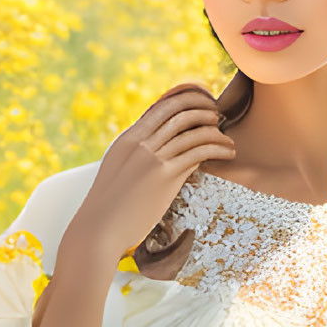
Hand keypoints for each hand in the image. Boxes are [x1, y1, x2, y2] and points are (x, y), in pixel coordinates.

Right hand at [67, 84, 233, 267]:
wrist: (98, 231)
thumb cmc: (109, 208)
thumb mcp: (119, 171)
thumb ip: (137, 155)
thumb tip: (161, 149)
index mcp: (127, 139)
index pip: (162, 104)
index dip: (188, 96)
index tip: (204, 100)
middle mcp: (139, 143)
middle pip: (179, 110)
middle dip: (204, 107)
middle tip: (217, 116)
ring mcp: (152, 158)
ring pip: (193, 130)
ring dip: (216, 130)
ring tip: (227, 140)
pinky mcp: (165, 176)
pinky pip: (199, 152)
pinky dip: (218, 148)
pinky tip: (228, 153)